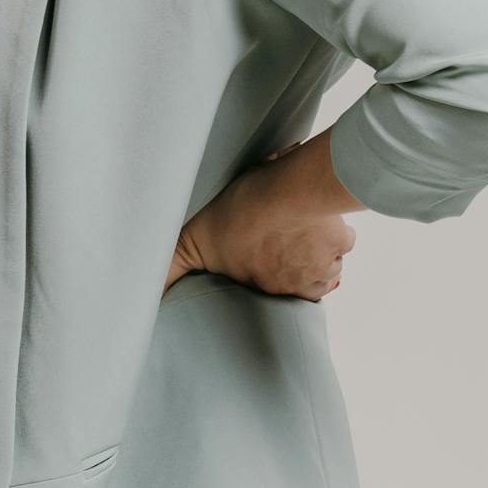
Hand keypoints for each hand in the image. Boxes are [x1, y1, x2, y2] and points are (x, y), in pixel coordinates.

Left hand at [167, 132, 359, 301]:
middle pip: (304, 284)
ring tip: (298, 231)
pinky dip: (334, 230)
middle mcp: (296, 284)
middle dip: (296, 268)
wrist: (289, 191)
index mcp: (264, 286)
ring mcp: (323, 266)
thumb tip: (145, 293)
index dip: (267, 279)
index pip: (270, 295)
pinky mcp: (342, 243)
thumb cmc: (241, 212)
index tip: (262, 264)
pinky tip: (317, 218)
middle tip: (283, 246)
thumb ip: (175, 263)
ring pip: (327, 267)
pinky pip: (343, 241)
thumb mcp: (194, 238)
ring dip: (316, 251)